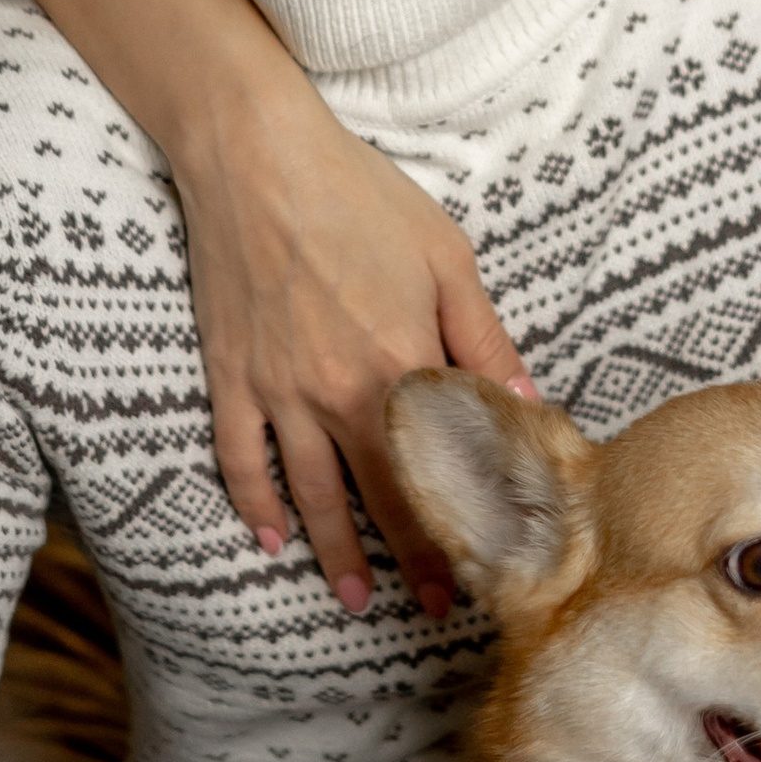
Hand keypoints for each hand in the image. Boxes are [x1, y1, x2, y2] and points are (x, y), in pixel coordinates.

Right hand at [42, 0, 528, 617]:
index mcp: (398, 367)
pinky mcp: (230, 372)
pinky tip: (266, 538)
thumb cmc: (361, 195)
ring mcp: (275, 388)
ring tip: (351, 598)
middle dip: (406, 559)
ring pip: (306, 492)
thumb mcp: (448, 259)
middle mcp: (335, 393)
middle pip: (374, 496)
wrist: (256, 154)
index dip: (455, 531)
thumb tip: (529, 408)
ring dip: (331, 551)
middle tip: (430, 607)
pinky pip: (238, 455)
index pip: (433, 472)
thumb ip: (485, 343)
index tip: (475, 575)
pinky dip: (251, 501)